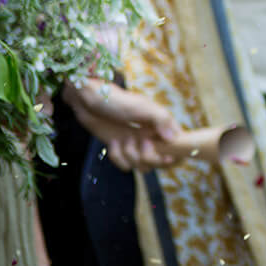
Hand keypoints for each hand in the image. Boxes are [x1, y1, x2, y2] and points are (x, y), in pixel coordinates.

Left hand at [60, 77, 178, 170]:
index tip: (164, 154)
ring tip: (120, 140)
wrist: (89, 101)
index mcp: (161, 123)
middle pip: (158, 159)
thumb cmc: (116, 100)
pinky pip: (124, 164)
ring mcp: (136, 142)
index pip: (176, 143)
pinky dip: (116, 157)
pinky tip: (112, 144)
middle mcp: (151, 135)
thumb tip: (174, 138)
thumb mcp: (140, 107)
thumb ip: (160, 119)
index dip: (172, 152)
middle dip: (146, 156)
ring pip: (140, 164)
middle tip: (136, 142)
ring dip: (128, 156)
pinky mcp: (121, 148)